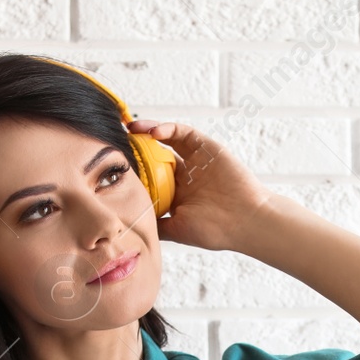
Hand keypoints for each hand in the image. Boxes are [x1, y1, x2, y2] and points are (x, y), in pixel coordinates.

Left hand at [127, 119, 277, 253]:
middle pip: (154, 154)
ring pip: (166, 139)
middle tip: (116, 141)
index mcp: (176, 193)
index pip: (149, 175)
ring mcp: (195, 160)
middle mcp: (184, 174)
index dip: (133, 169)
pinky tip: (153, 132)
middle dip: (135, 147)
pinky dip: (167, 128)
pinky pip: (183, 132)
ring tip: (130, 129)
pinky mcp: (206, 147)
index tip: (113, 165)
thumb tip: (130, 225)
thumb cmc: (215, 230)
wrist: (246, 221)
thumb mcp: (177, 230)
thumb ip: (156, 225)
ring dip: (147, 131)